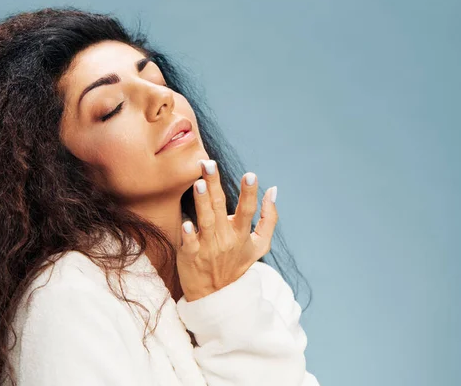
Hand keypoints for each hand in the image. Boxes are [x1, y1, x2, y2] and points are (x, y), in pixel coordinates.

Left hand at [177, 159, 278, 301]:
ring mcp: (208, 247)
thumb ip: (269, 219)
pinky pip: (190, 243)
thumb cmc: (237, 265)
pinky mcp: (191, 255)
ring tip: (199, 183)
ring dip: (202, 202)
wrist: (216, 296)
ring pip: (205, 221)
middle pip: (220, 207)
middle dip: (215, 184)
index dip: (250, 193)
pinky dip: (189, 235)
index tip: (251, 175)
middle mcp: (225, 238)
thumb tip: (273, 190)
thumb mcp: (259, 245)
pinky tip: (187, 223)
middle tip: (209, 164)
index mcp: (242, 233)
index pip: (248, 210)